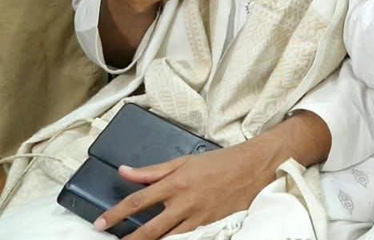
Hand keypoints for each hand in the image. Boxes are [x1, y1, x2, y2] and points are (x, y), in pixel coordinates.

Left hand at [92, 138, 284, 238]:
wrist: (255, 166)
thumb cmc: (220, 161)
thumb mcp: (184, 160)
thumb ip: (152, 170)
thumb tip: (125, 171)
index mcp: (176, 182)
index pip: (138, 201)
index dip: (116, 214)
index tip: (100, 223)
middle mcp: (185, 202)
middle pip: (150, 229)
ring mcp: (200, 217)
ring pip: (169, 239)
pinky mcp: (212, 225)